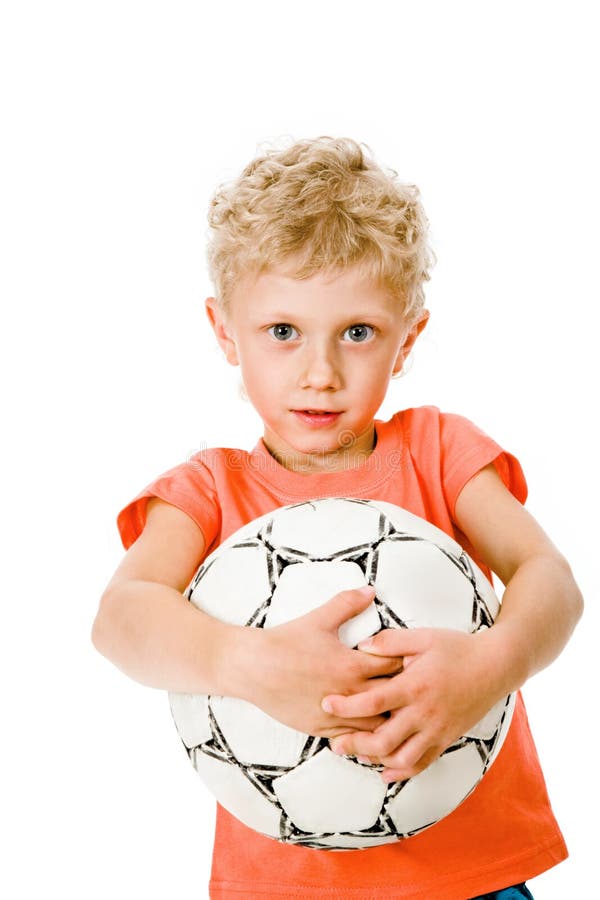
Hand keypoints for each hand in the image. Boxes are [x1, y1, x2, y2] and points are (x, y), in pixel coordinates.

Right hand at [241, 586, 401, 738]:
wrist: (252, 668)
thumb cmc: (284, 644)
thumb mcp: (319, 619)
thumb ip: (348, 604)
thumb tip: (369, 591)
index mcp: (352, 666)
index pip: (396, 666)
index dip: (406, 661)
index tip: (408, 658)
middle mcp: (349, 694)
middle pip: (394, 698)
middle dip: (402, 690)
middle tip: (406, 683)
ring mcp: (336, 715)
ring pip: (378, 725)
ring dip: (386, 715)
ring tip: (391, 706)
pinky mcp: (322, 730)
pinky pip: (355, 739)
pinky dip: (365, 733)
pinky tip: (367, 724)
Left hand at [325, 627, 507, 781]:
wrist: (496, 666)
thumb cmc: (457, 648)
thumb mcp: (422, 637)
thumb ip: (390, 642)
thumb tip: (361, 646)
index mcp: (415, 686)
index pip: (373, 702)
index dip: (347, 706)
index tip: (326, 704)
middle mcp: (425, 713)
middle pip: (383, 741)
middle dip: (355, 745)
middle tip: (335, 743)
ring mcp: (437, 730)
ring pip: (402, 759)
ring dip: (376, 761)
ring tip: (356, 754)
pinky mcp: (447, 739)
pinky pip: (423, 763)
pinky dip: (402, 772)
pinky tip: (385, 771)